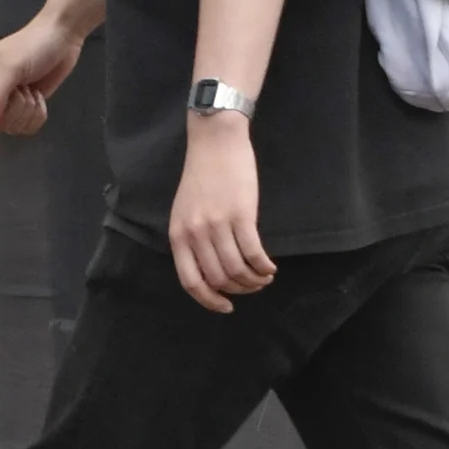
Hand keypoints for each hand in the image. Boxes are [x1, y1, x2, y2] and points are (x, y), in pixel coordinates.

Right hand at [0, 17, 82, 134]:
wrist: (62, 38)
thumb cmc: (34, 43)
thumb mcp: (11, 68)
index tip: (9, 100)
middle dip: (16, 108)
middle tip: (22, 88)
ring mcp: (10, 99)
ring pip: (14, 126)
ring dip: (28, 110)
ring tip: (30, 88)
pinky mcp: (26, 105)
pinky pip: (28, 126)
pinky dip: (38, 113)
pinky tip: (37, 95)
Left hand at [168, 118, 272, 312]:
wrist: (215, 141)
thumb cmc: (202, 175)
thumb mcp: (185, 210)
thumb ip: (193, 239)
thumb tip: (210, 271)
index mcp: (178, 235)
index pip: (190, 282)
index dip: (209, 301)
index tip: (227, 306)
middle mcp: (195, 233)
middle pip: (219, 279)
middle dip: (239, 290)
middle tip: (253, 286)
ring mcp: (217, 224)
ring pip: (237, 270)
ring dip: (254, 281)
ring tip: (264, 277)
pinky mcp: (241, 215)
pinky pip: (254, 254)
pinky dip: (264, 266)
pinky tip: (270, 267)